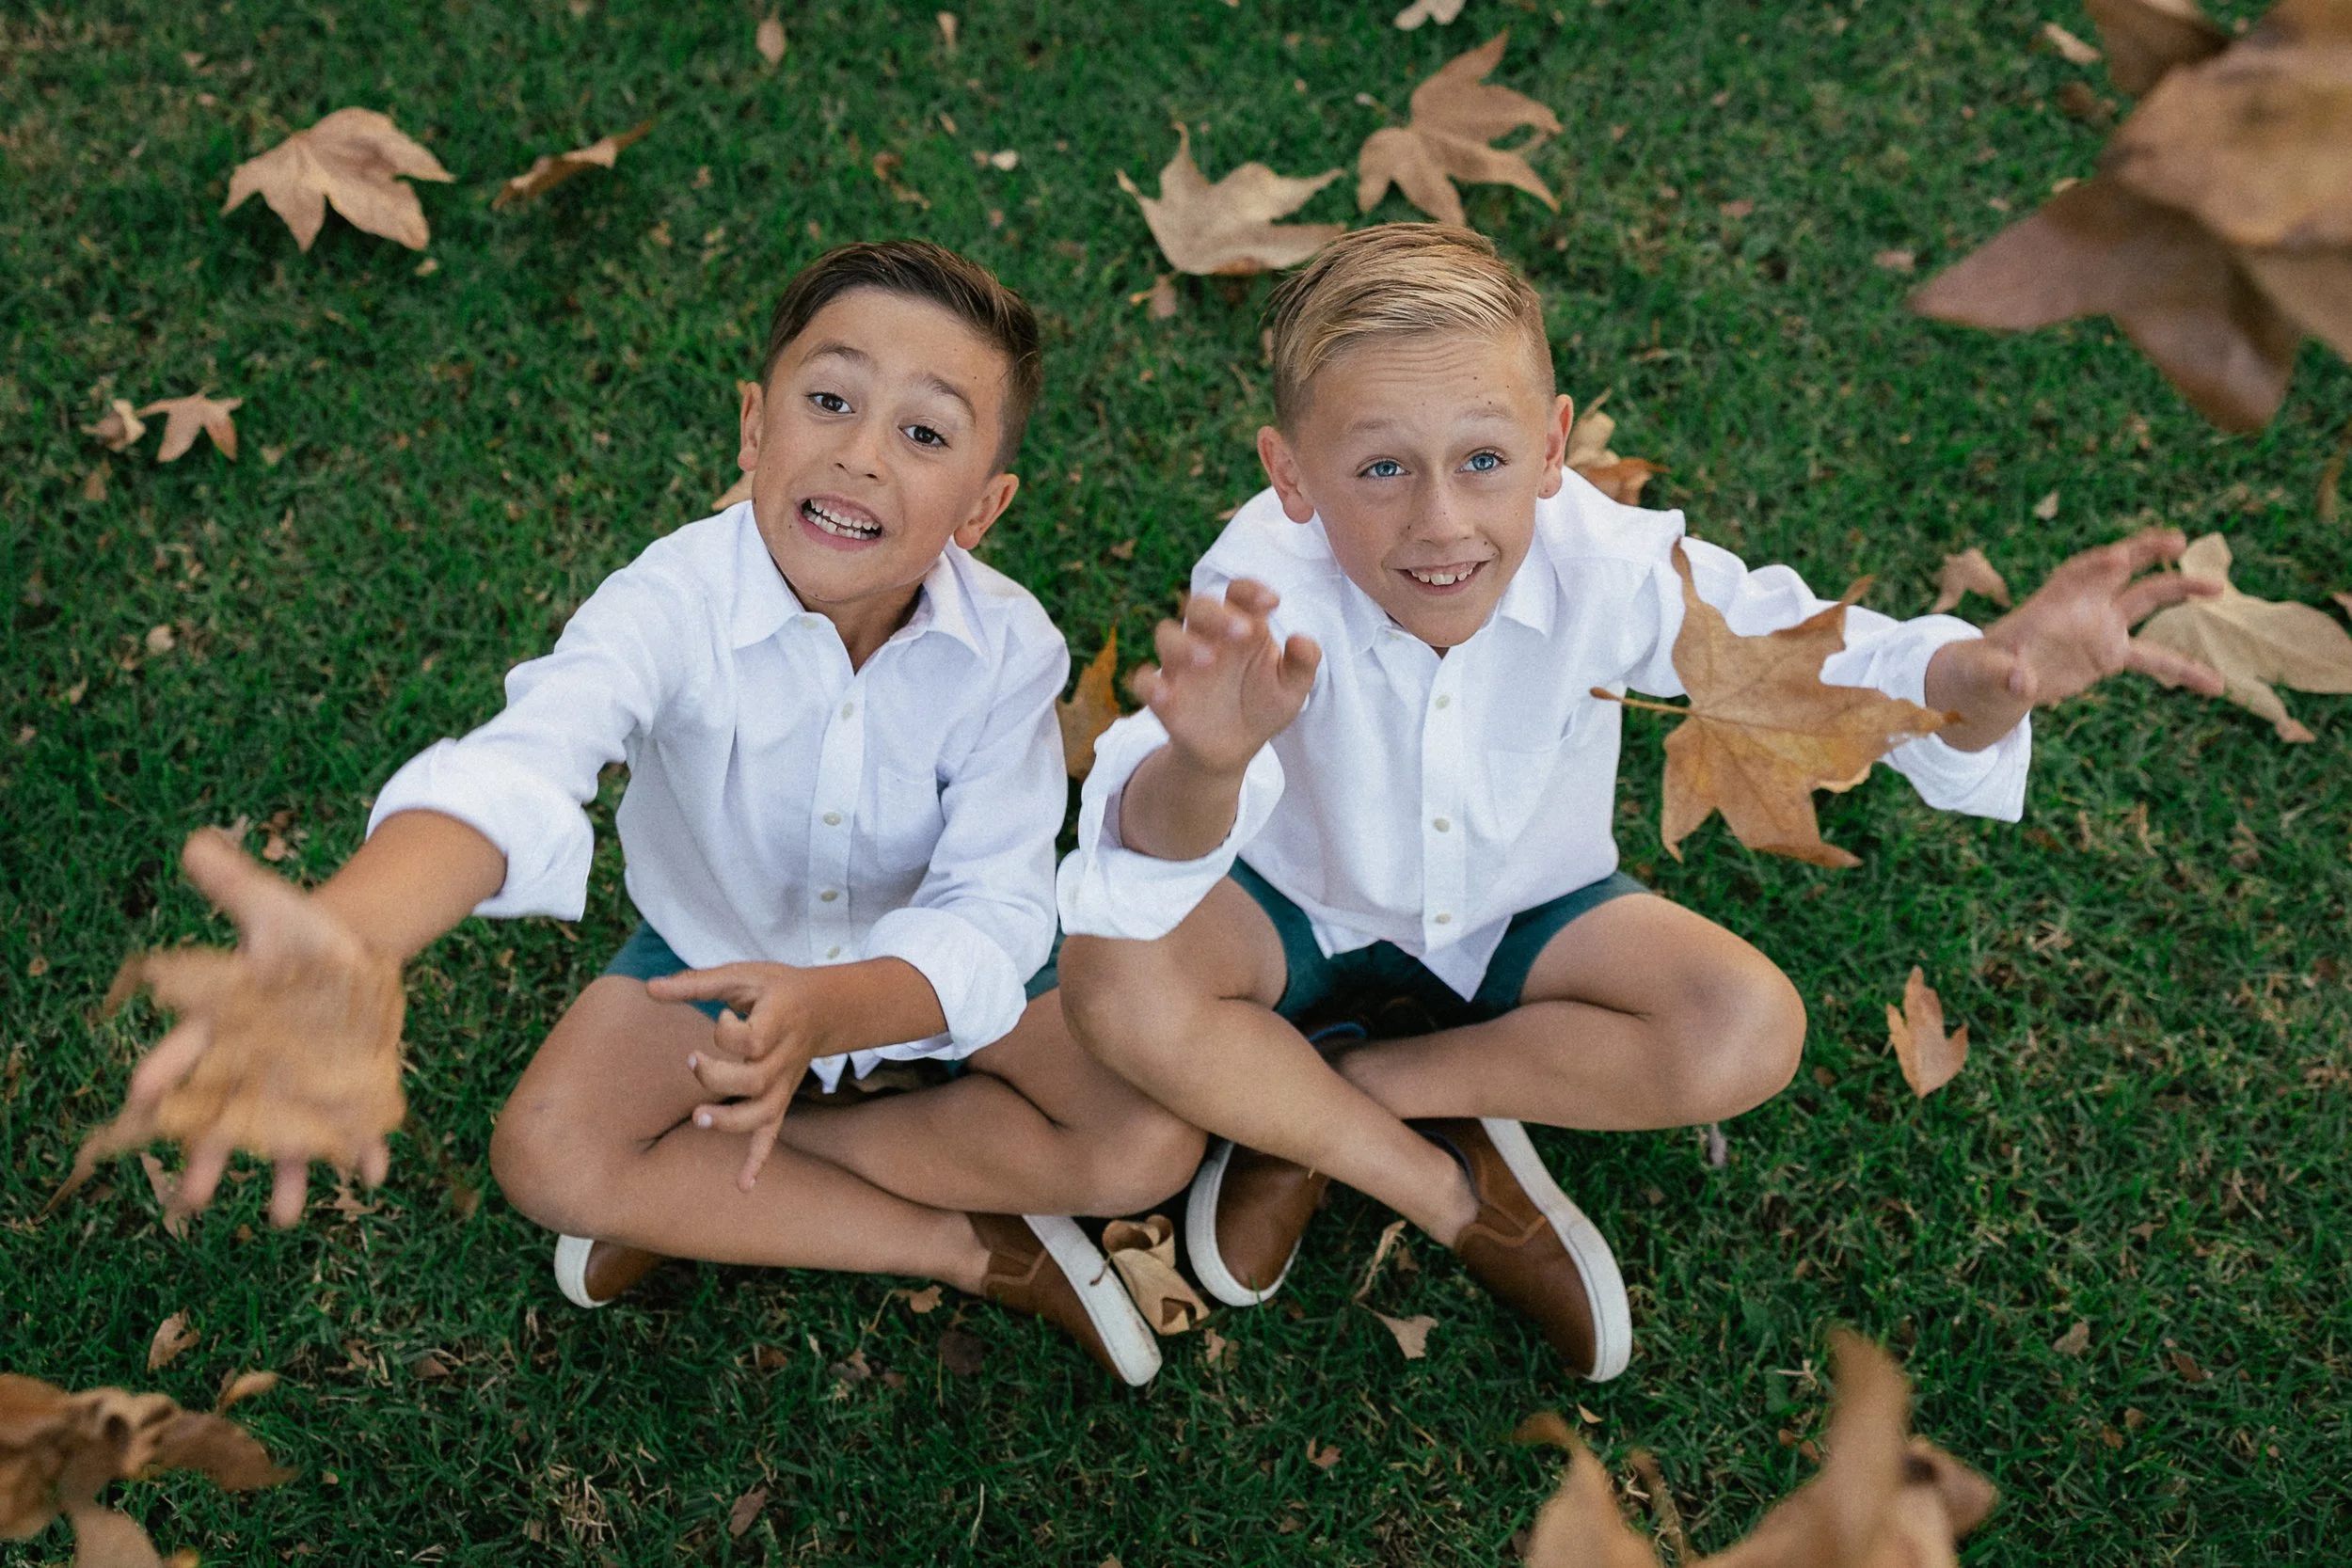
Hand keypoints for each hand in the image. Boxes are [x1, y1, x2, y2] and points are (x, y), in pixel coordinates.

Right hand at [66, 829, 403, 1228]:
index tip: (142, 1100)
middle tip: (187, 1200)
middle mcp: (253, 1072)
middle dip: (203, 1158)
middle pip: (218, 1122)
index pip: (182, 1056)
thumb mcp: (273, 907)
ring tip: (284, 1217)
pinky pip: (351, 1134)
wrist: (352, 959)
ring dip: (284, 1179)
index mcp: (225, 1029)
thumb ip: (233, 883)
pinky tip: (373, 1175)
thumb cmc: (299, 937)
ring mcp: (299, 1092)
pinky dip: (363, 1155)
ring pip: (282, 1143)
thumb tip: (195, 843)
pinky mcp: (345, 1097)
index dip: (163, 1076)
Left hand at [644, 962, 842, 1191]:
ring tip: (698, 1119)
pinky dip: (758, 1160)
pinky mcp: (780, 1099)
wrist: (826, 1008)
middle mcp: (784, 1058)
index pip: (753, 1038)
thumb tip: (649, 987)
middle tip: (692, 1060)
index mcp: (779, 1022)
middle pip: (755, 1080)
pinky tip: (742, 1185)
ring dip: (731, 1121)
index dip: (729, 1030)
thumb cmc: (777, 988)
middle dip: (719, 1077)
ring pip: (762, 1112)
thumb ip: (696, 984)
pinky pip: (771, 1133)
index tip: (721, 1017)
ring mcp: (783, 1083)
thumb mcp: (742, 976)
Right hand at [1131, 579, 1322, 775]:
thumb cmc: (1264, 707)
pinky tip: (1166, 696)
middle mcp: (1207, 638)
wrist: (1235, 750)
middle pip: (1199, 605)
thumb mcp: (1292, 689)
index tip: (1271, 602)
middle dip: (1218, 613)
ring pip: (1166, 634)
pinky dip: (1150, 684)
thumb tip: (1303, 639)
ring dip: (1184, 644)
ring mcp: (1182, 665)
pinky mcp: (1163, 695)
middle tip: (1244, 632)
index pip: (1238, 593)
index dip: (1250, 590)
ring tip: (1209, 661)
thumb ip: (1303, 663)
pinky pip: (1144, 680)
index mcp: (1241, 627)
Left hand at [1923, 527, 2224, 750]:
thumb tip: (2019, 683)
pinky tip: (2218, 685)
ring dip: (2182, 589)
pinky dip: (2186, 670)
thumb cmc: (1983, 669)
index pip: (2078, 573)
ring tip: (2219, 589)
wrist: (1994, 682)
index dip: (2097, 564)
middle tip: (2179, 539)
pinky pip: (2156, 658)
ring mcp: (2103, 627)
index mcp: (2050, 601)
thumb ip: (2002, 674)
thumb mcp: (1985, 672)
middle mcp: (2084, 606)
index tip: (2116, 557)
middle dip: (2147, 550)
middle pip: (2122, 569)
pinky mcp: (2113, 653)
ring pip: (2149, 599)